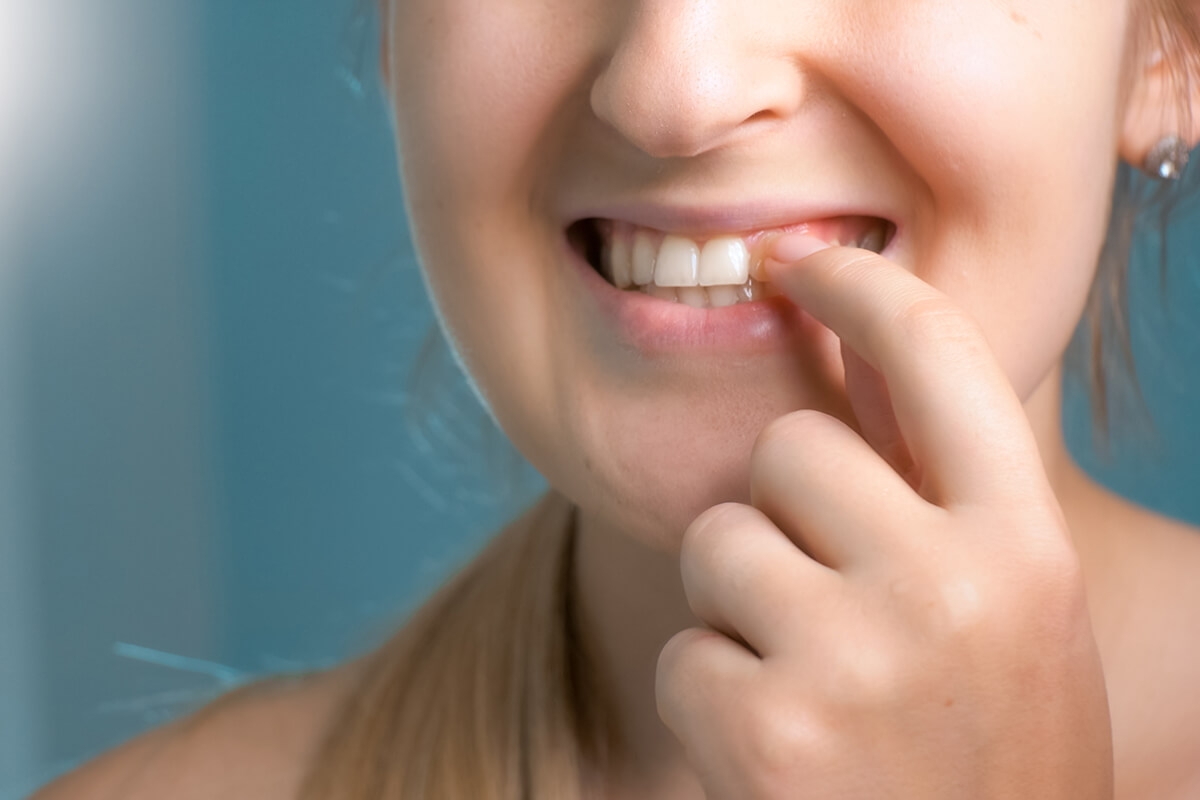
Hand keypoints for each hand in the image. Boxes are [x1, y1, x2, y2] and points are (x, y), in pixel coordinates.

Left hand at [655, 235, 1112, 798]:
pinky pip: (683, 650)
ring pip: (720, 540)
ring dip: (740, 605)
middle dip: (783, 512)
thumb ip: (935, 493)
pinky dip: (710, 694)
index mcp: (1027, 546)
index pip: (937, 353)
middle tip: (827, 605)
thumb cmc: (981, 747)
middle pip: (789, 447)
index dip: (861, 288)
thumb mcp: (1009, 615)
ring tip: (811, 687)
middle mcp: (950, 588)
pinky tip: (778, 751)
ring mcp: (855, 661)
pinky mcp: (767, 734)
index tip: (802, 263)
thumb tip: (841, 346)